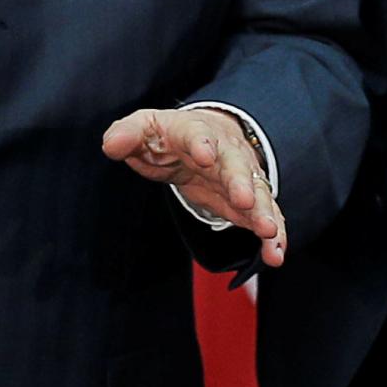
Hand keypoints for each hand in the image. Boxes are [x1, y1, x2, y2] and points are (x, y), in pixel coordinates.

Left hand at [100, 107, 288, 267]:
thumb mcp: (144, 130)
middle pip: (236, 165)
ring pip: (258, 193)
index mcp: (195, 131)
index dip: (201, 144)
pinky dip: (273, 236)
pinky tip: (275, 256)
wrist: (203, 140)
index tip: (204, 156)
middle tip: (246, 200)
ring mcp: (241, 177)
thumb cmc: (169, 137)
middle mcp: (225, 152)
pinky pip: (265, 217)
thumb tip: (111, 144)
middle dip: (241, 182)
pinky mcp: (249, 203)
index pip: (197, 134)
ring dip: (264, 212)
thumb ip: (126, 135)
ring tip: (269, 233)